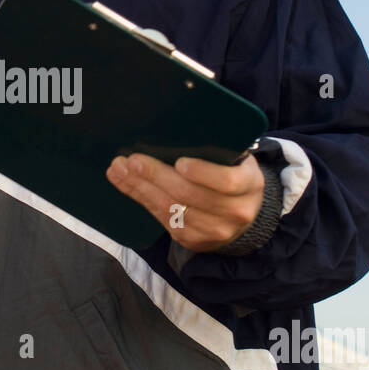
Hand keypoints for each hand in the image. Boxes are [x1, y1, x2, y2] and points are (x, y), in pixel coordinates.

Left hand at [105, 151, 265, 251]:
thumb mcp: (237, 160)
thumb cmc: (233, 175)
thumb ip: (217, 149)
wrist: (242, 216)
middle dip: (157, 177)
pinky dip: (142, 199)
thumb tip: (179, 129)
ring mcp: (214, 231)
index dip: (203, 173)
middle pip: (190, 196)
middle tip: (133, 160)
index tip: (180, 162)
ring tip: (119, 170)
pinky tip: (127, 184)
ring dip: (141, 188)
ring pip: (172, 209)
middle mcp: (235, 212)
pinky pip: (163, 219)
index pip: (227, 182)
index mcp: (249, 185)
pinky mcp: (193, 240)